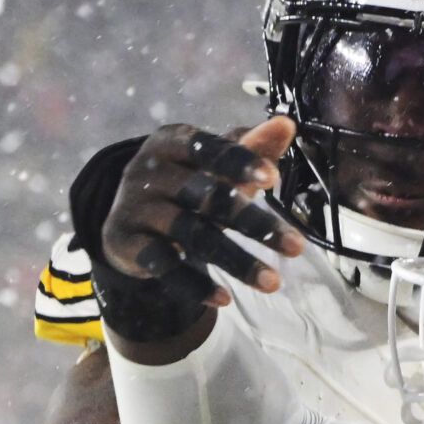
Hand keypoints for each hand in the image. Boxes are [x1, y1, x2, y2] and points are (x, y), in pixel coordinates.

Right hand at [102, 116, 306, 307]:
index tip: (274, 179)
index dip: (241, 162)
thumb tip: (287, 124)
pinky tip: (224, 299)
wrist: (126, 216)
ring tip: (273, 283)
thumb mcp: (211, 163)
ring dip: (237, 262)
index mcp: (173, 142)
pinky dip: (195, 285)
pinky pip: (165, 267)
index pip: (210, 149)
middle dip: (255, 223)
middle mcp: (150, 171)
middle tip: (297, 248)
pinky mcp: (126, 242)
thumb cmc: (183, 182)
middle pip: (208, 198)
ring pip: (192, 236)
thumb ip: (249, 147)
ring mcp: (136, 207)